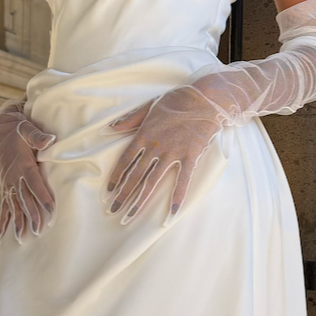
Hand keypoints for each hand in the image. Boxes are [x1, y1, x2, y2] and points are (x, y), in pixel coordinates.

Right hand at [0, 101, 56, 241]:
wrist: (0, 131)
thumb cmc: (19, 130)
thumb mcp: (27, 129)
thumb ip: (38, 136)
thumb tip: (51, 139)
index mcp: (22, 164)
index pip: (34, 183)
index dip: (42, 196)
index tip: (50, 210)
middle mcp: (13, 176)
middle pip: (24, 199)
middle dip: (31, 215)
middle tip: (37, 231)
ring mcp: (8, 183)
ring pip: (14, 205)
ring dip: (18, 222)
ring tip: (21, 238)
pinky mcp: (5, 187)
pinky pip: (4, 206)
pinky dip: (4, 220)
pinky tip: (2, 235)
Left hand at [106, 83, 223, 222]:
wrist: (206, 99)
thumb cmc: (177, 101)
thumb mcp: (149, 106)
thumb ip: (130, 119)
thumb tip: (110, 128)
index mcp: (144, 135)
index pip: (125, 160)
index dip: (116, 177)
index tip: (109, 191)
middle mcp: (155, 146)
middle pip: (135, 175)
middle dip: (122, 195)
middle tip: (113, 210)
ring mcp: (172, 153)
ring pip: (152, 181)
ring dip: (140, 200)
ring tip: (130, 216)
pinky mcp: (190, 156)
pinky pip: (183, 180)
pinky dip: (177, 197)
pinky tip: (171, 213)